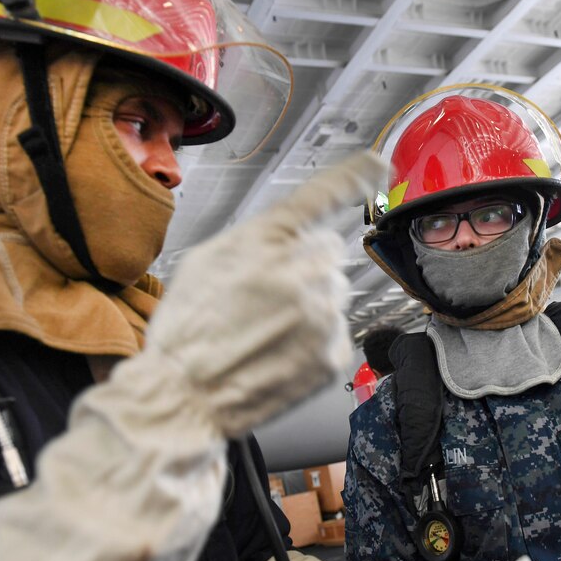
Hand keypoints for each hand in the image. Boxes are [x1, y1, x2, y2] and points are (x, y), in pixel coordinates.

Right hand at [145, 151, 385, 436]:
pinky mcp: (332, 355)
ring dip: (310, 304)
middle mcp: (304, 272)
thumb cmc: (189, 330)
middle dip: (303, 266)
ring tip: (266, 329)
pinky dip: (313, 341)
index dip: (354, 175)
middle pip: (328, 253)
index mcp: (269, 241)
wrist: (185, 395)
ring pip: (334, 293)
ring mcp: (323, 316)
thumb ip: (258, 236)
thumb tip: (295, 233)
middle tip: (264, 297)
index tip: (376, 164)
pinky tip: (279, 352)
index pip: (323, 195)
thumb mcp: (207, 259)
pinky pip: (335, 333)